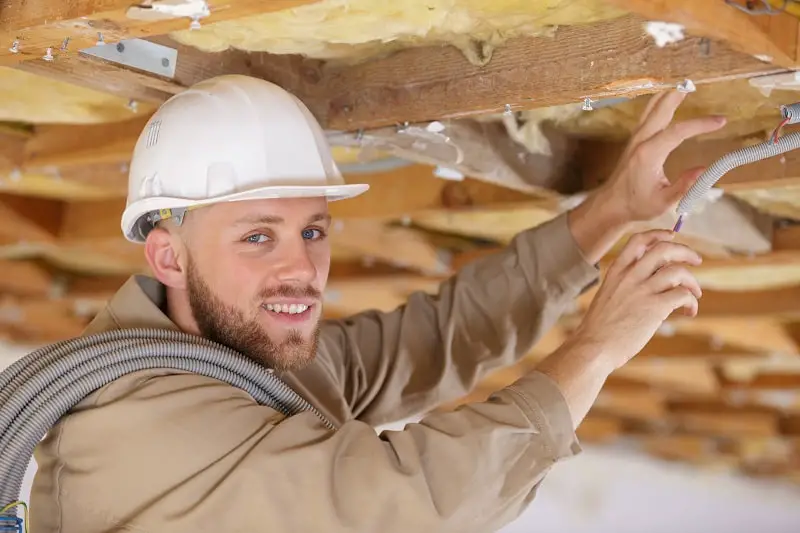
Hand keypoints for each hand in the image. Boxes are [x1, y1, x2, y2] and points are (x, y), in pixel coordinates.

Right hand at [570, 229, 701, 372]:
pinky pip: (683, 295)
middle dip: (685, 252)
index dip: (659, 234)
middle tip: (696, 260)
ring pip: (678, 271)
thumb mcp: (608, 296)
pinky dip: (691, 302)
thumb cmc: (599, 328)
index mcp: (616, 271)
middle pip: (664, 249)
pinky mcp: (655, 308)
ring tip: (695, 293)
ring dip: (693, 281)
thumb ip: (628, 285)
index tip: (671, 236)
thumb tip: (656, 285)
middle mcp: (630, 276)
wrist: (593, 347)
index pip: (639, 240)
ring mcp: (642, 291)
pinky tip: (688, 312)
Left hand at [595, 90, 726, 222]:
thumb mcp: (662, 201)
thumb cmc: (636, 205)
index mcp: (649, 154)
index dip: (700, 124)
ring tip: (685, 83)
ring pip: (652, 109)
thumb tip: (705, 170)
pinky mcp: (635, 140)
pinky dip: (660, 103)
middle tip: (697, 81)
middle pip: (661, 110)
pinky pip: (648, 115)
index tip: (721, 121)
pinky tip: (668, 98)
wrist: (611, 204)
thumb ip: (684, 186)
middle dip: (679, 94)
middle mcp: (641, 141)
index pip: (678, 131)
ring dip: (668, 95)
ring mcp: (636, 139)